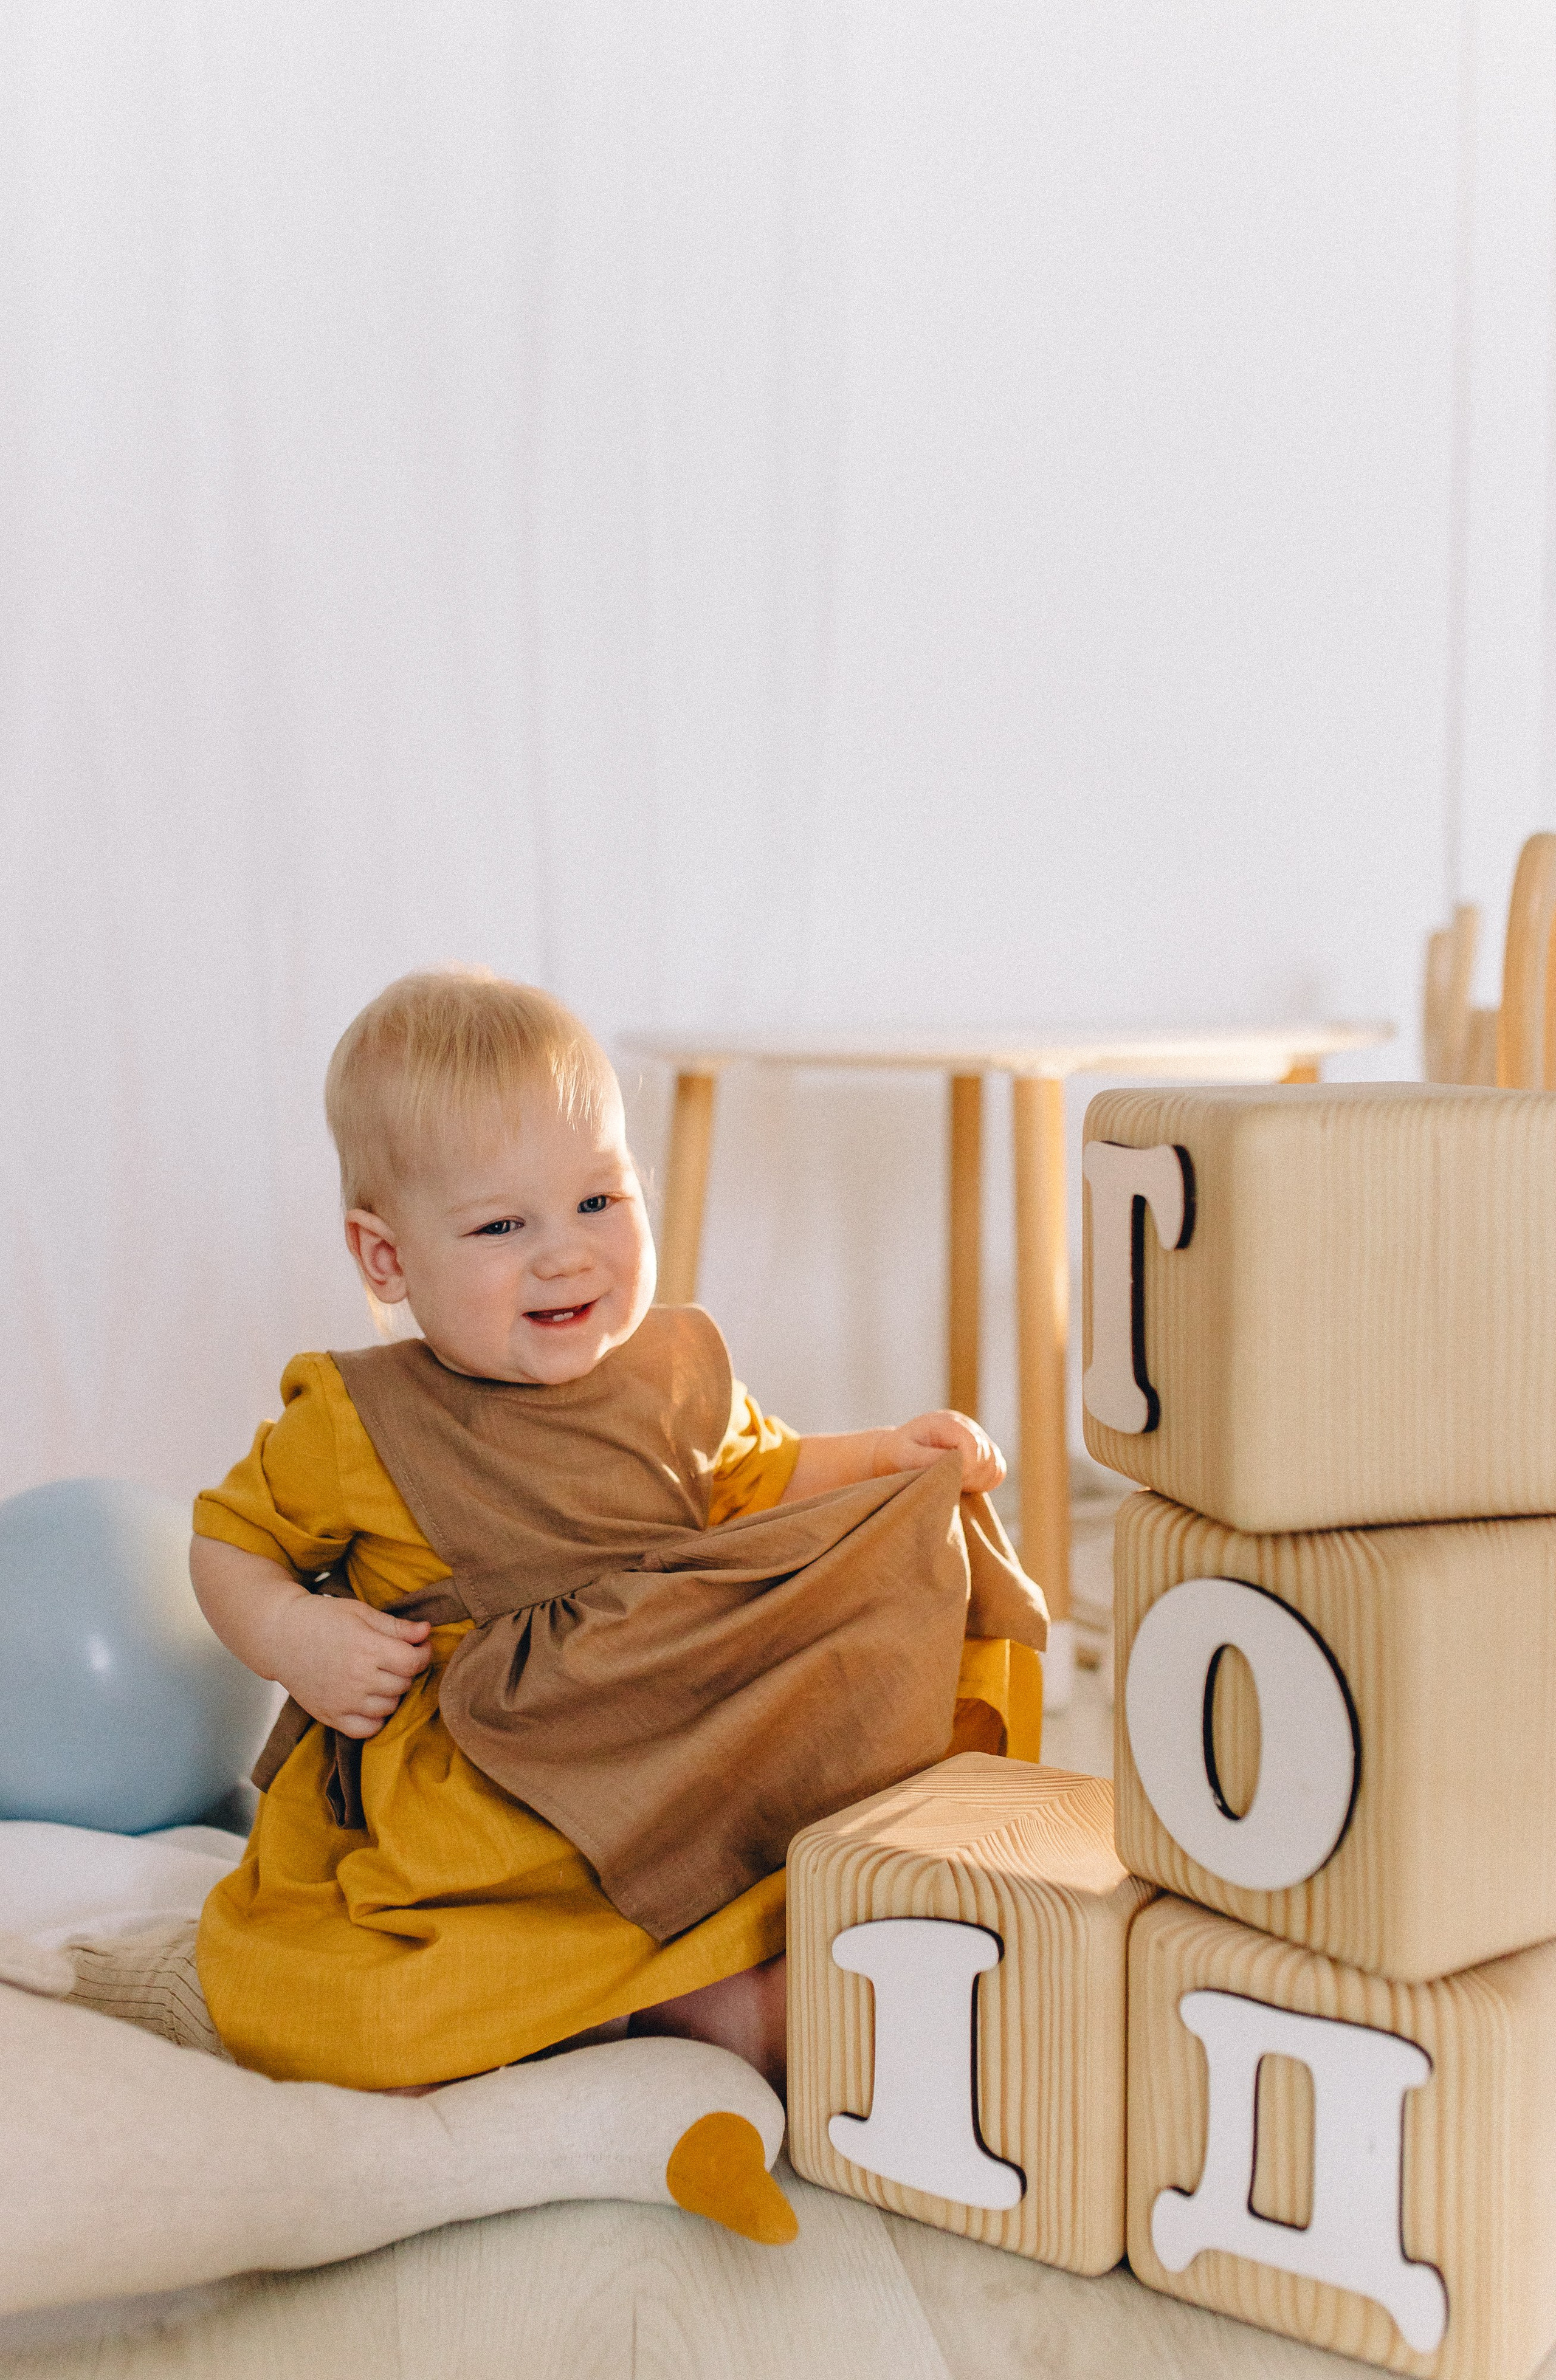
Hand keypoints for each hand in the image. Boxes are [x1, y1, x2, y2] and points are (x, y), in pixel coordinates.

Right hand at [268, 1594, 432, 1738]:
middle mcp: (357, 1678)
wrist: (279, 1636)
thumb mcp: (361, 1612)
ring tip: (379, 1676)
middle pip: (403, 1684)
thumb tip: (427, 1631)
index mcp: (367, 1648)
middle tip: (394, 1658)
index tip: (419, 1647)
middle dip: (405, 1670)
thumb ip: (396, 1626)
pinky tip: (369, 1700)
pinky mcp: (330, 1716)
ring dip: (391, 1693)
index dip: (422, 1653)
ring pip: (389, 1707)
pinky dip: (374, 1719)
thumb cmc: (321, 1618)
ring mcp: (343, 1701)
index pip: (413, 1662)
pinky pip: (367, 1729)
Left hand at [872, 1410, 1006, 1495]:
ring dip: (978, 1480)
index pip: (973, 1445)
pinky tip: (965, 1484)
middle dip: (970, 1476)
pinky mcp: (980, 1452)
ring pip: (995, 1463)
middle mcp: (967, 1426)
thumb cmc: (897, 1455)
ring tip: (955, 1485)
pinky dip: (986, 1481)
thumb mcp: (905, 1456)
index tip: (949, 1480)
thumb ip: (929, 1458)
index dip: (965, 1468)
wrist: (896, 1453)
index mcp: (948, 1422)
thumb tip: (956, 1463)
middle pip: (988, 1455)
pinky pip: (998, 1470)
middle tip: (949, 1484)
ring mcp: (976, 1438)